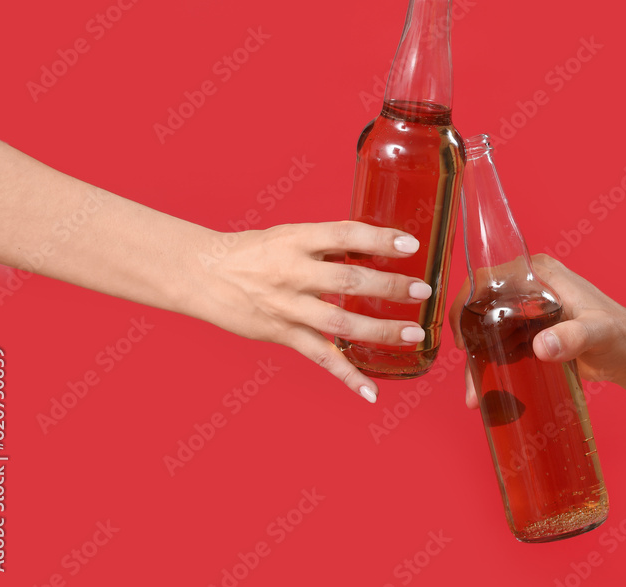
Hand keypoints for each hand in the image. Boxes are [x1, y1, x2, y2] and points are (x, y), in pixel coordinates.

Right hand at [202, 221, 431, 401]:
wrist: (202, 274)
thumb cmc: (253, 252)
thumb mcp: (290, 236)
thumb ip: (329, 244)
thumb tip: (377, 247)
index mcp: (297, 240)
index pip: (344, 234)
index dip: (379, 238)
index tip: (410, 244)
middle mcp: (293, 272)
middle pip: (348, 280)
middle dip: (389, 286)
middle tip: (422, 290)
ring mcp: (287, 306)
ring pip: (339, 321)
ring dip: (380, 330)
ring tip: (413, 334)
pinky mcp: (282, 334)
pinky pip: (319, 357)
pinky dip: (347, 376)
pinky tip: (371, 391)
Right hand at [449, 254, 625, 407]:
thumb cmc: (622, 335)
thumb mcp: (598, 333)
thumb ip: (574, 337)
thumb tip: (542, 346)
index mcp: (539, 273)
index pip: (489, 280)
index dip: (468, 305)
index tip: (463, 338)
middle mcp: (530, 287)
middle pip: (484, 310)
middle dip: (471, 343)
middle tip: (471, 377)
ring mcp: (529, 310)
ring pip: (490, 331)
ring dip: (480, 360)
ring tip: (476, 394)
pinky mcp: (532, 332)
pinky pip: (503, 346)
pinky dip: (494, 367)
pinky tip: (488, 391)